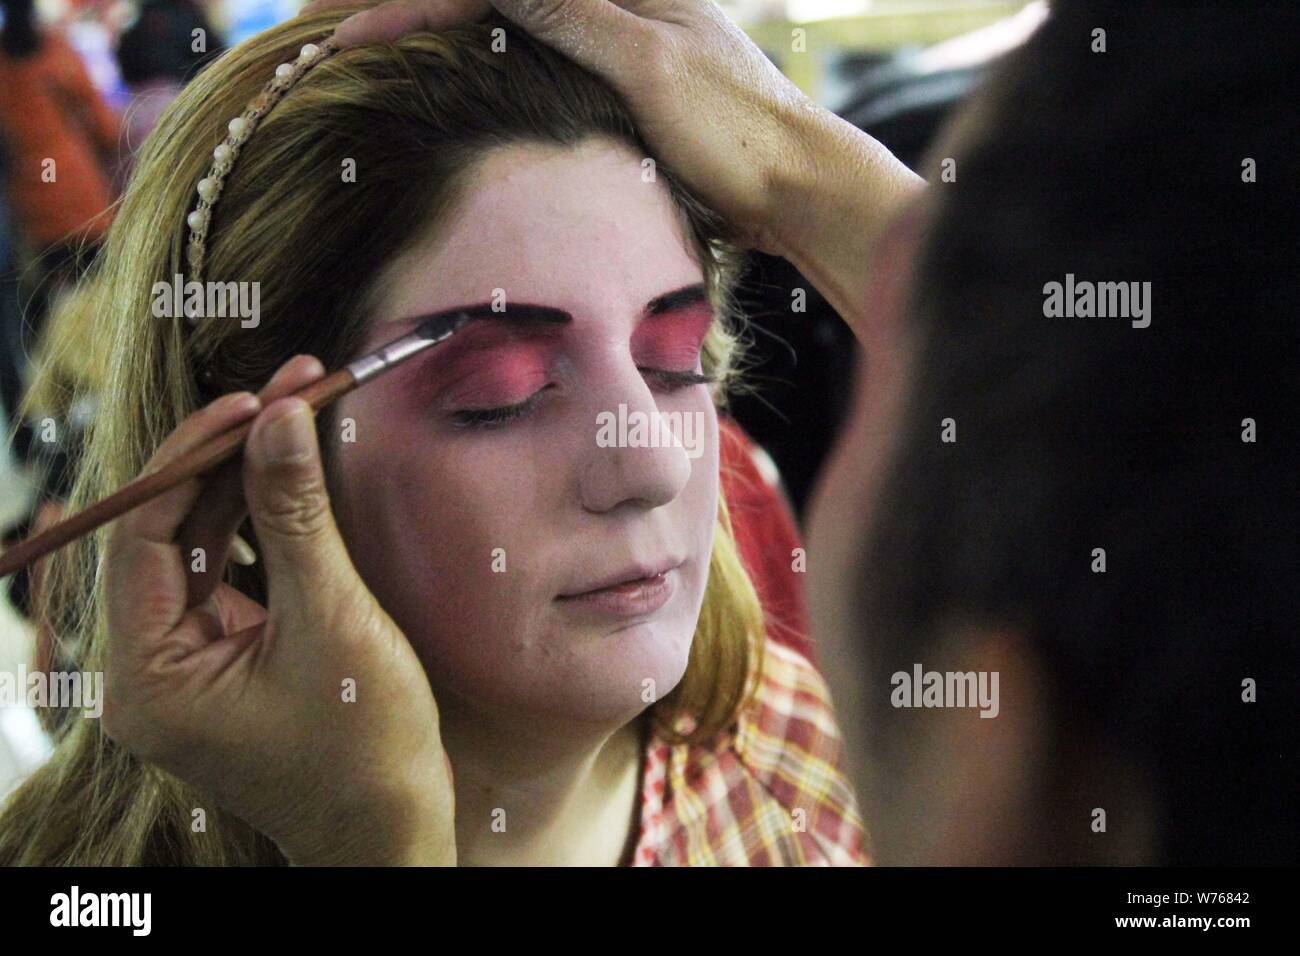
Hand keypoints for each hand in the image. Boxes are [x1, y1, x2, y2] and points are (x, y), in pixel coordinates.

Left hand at [101, 355, 454, 864]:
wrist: (394, 828)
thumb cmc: (365, 747)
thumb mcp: (331, 619)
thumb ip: (295, 515)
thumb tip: (279, 418)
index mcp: (149, 676)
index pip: (143, 536)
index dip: (192, 458)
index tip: (249, 401)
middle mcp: (153, 669)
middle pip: (175, 532)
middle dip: (232, 460)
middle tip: (290, 391)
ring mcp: (190, 664)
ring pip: (206, 546)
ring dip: (251, 484)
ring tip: (299, 416)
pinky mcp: (227, 659)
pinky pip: (234, 573)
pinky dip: (266, 525)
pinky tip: (299, 476)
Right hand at [301, 0, 829, 256]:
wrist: (796, 185)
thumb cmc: (735, 131)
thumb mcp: (647, 66)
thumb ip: (572, 13)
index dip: (415, 9)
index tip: (347, 38)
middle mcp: (614, 4)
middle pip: (495, 4)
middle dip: (418, 16)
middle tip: (340, 39)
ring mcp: (619, 40)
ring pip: (511, 26)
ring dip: (448, 34)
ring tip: (375, 48)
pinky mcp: (624, 80)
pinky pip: (540, 57)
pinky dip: (491, 62)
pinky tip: (458, 73)